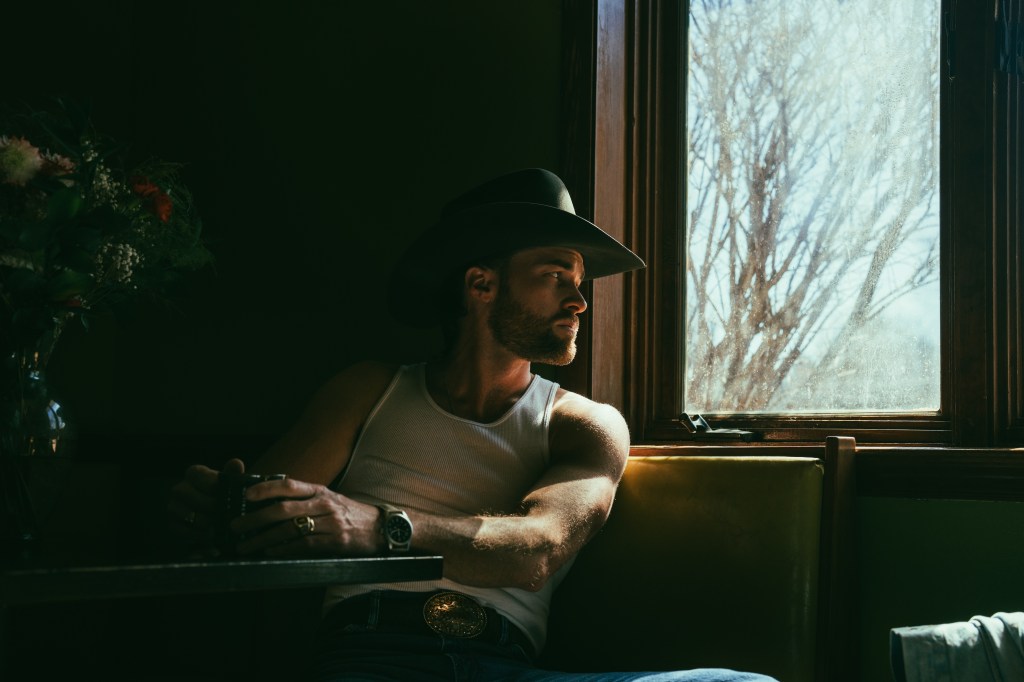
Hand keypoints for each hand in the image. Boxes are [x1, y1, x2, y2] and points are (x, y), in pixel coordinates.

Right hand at [166, 458, 244, 551]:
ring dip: (200, 520)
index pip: (194, 473)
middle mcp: (180, 489)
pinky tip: (211, 538)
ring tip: (217, 527)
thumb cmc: (227, 496)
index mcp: (194, 475)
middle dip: (204, 503)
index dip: (207, 482)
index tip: (221, 491)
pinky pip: (179, 529)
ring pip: (179, 511)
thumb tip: (236, 463)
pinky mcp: (173, 525)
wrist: (223, 516)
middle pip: (182, 492)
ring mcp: (174, 507)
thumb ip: (233, 474)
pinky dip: (196, 534)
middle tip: (221, 512)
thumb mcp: (232, 484)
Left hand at [227, 478, 382, 557]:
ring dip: (263, 540)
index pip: (288, 485)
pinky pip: (304, 546)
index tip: (246, 496)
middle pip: (283, 509)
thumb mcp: (328, 499)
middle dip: (255, 519)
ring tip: (246, 546)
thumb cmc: (349, 514)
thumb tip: (269, 502)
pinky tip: (270, 553)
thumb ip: (303, 499)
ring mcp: (330, 523)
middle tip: (236, 527)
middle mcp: (324, 504)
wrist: (382, 528)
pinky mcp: (335, 542)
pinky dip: (284, 550)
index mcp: (319, 491)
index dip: (265, 489)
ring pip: (290, 530)